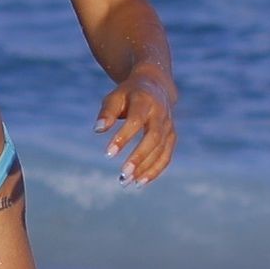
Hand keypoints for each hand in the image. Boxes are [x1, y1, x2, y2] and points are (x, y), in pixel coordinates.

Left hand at [94, 68, 176, 183]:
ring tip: (127, 182)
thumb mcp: (115, 97)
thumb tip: (98, 129)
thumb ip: (107, 112)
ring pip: (162, 150)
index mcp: (145, 101)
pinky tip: (139, 182)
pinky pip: (166, 156)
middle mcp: (160, 114)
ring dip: (146, 168)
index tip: (108, 154)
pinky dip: (155, 170)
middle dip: (139, 157)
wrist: (155, 86)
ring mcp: (168, 126)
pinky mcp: (172, 136)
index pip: (135, 121)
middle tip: (122, 174)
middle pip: (153, 138)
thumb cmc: (128, 94)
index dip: (123, 138)